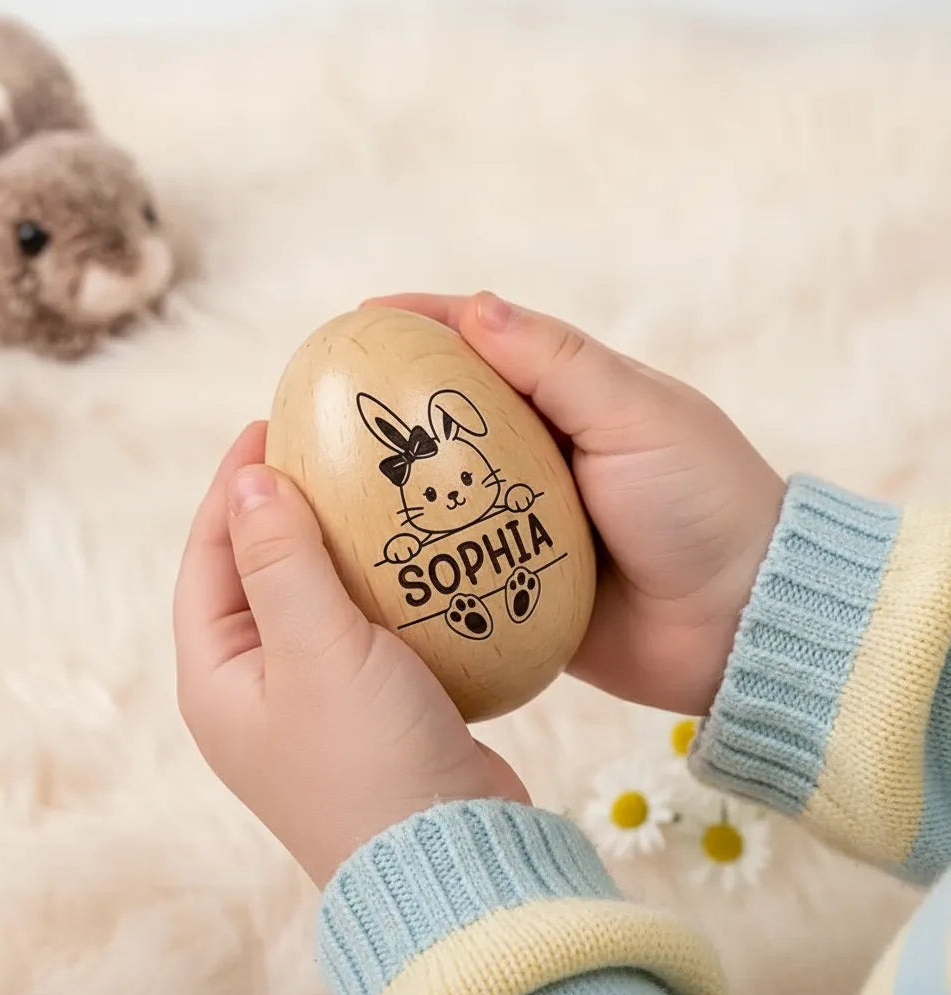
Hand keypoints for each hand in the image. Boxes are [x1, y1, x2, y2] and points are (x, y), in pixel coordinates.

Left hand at [173, 421, 527, 887]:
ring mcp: (313, 698)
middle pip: (256, 573)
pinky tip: (410, 550)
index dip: (233, 488)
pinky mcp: (368, 704)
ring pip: (313, 596)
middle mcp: (255, 687)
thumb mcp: (315, 648)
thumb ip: (280, 561)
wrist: (448, 856)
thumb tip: (251, 481)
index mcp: (217, 677)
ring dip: (335, 542)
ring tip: (367, 485)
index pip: (209, 558)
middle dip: (283, 509)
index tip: (266, 426)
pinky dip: (378, 581)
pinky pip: (360, 623)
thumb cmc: (368, 758)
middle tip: (321, 448)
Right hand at [361, 292, 784, 716]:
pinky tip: (361, 555)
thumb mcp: (639, 417)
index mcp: (570, 400)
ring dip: (387, 486)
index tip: (356, 320)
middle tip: (318, 405)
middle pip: (446, 419)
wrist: (737, 623)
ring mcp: (523, 519)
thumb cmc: (702, 503)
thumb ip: (560, 366)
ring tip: (320, 481)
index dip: (420, 326)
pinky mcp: (516, 580)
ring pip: (439, 493)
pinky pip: (453, 562)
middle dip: (386, 409)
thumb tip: (477, 309)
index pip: (483, 346)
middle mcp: (539, 454)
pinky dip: (413, 555)